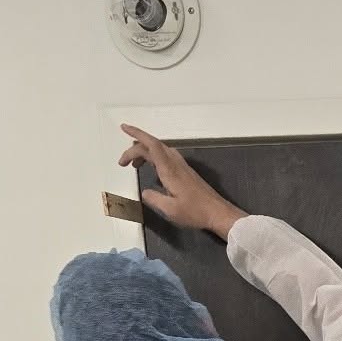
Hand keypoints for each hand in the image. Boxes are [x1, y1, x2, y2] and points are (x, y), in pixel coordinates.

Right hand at [119, 126, 245, 238]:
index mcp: (169, 169)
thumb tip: (144, 192)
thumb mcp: (170, 209)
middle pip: (152, 146)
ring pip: (159, 150)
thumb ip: (154, 199)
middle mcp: (175, 163)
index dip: (137, 133)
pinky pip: (165, 157)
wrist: (218, 212)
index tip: (123, 128)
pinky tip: (151, 170)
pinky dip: (153, 158)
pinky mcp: (185, 172)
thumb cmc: (195, 212)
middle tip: (123, 163)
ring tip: (134, 166)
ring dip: (144, 153)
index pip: (151, 145)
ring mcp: (182, 166)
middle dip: (134, 149)